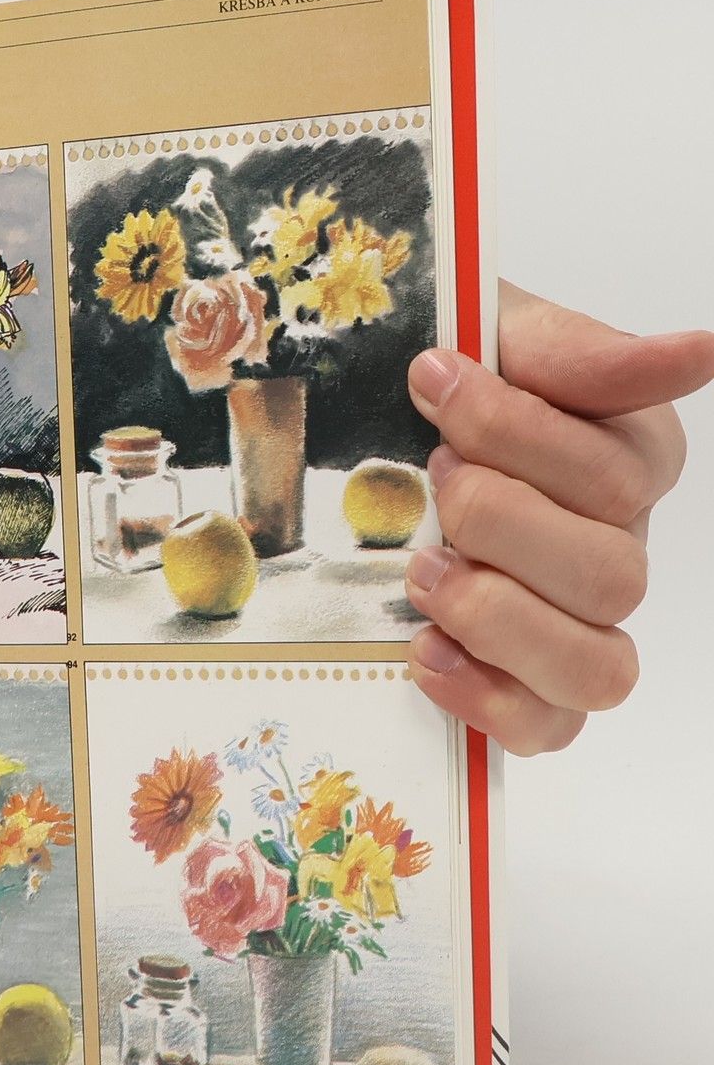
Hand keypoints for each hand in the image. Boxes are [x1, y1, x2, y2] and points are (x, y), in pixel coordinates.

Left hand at [404, 279, 713, 754]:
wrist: (382, 425)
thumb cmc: (450, 379)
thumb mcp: (504, 337)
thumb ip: (584, 357)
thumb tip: (702, 352)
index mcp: (632, 458)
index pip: (611, 475)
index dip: (512, 433)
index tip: (433, 381)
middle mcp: (618, 546)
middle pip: (611, 578)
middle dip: (501, 526)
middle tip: (432, 482)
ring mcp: (579, 622)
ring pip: (595, 667)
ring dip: (500, 622)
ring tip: (421, 574)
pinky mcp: (528, 681)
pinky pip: (546, 726)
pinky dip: (488, 700)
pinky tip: (424, 652)